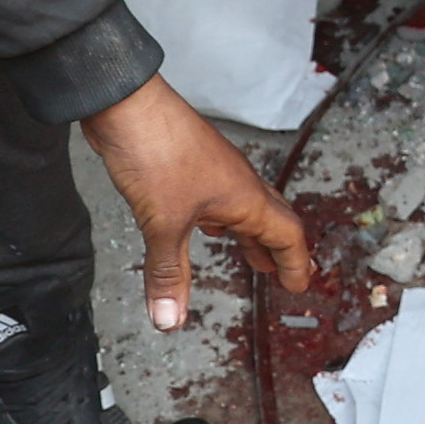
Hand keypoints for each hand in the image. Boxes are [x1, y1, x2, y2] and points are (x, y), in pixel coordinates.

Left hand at [82, 76, 320, 330]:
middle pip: (271, 220)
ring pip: (243, 207)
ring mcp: (214, 170)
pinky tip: (203, 224)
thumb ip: (168, 273)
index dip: (295, 263)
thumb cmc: (157, 150)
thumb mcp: (163, 224)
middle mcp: (237, 182)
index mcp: (245, 197)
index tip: (298, 285)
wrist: (126, 103)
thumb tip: (170, 320)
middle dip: (276, 250)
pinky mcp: (189, 163)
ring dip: (248, 234)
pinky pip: (218, 197)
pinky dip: (220, 218)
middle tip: (278, 274)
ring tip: (247, 253)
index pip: (287, 235)